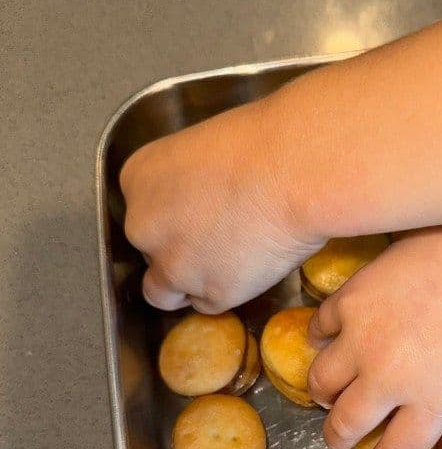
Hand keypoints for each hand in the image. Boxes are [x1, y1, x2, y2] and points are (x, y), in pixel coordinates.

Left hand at [120, 97, 322, 312]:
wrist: (296, 173)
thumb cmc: (263, 144)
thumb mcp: (206, 148)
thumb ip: (190, 181)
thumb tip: (205, 200)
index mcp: (139, 179)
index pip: (144, 213)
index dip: (174, 219)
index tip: (200, 215)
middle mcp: (144, 226)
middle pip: (150, 252)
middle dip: (179, 251)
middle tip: (219, 240)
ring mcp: (174, 265)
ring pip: (164, 292)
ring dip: (187, 285)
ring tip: (223, 269)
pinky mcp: (211, 294)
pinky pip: (210, 304)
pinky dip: (228, 293)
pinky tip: (250, 270)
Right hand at [307, 203, 441, 448]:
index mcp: (431, 403)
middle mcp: (389, 379)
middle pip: (345, 426)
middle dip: (338, 441)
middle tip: (339, 440)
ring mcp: (362, 340)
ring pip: (320, 383)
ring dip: (324, 394)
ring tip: (330, 393)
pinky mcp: (348, 303)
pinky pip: (319, 331)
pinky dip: (322, 340)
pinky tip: (332, 341)